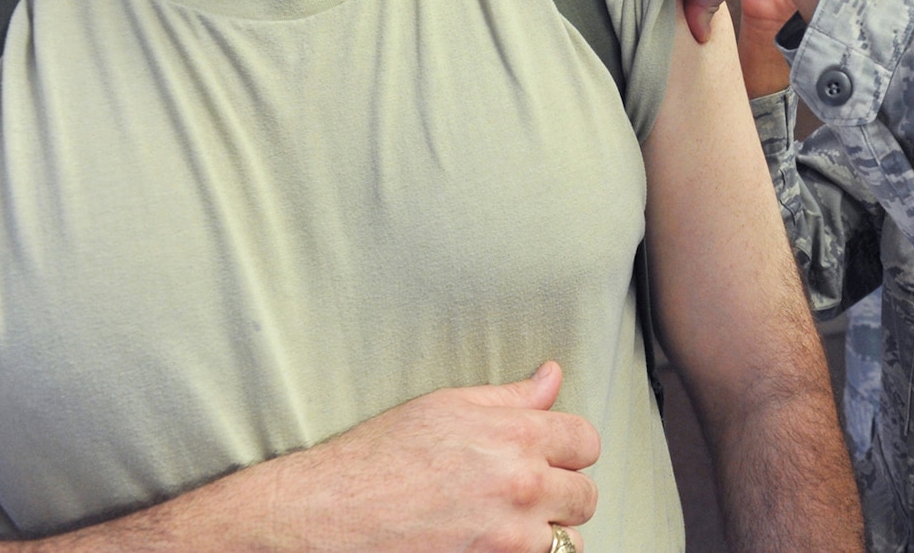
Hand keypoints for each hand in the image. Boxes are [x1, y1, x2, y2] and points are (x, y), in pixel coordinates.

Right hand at [269, 361, 596, 551]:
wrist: (326, 515)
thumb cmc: (376, 460)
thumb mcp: (445, 408)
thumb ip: (510, 397)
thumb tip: (551, 377)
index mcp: (515, 437)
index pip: (587, 443)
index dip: (570, 448)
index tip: (552, 455)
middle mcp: (521, 487)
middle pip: (585, 496)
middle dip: (561, 493)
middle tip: (524, 494)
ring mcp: (508, 538)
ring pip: (566, 540)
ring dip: (544, 533)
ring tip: (503, 523)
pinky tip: (490, 543)